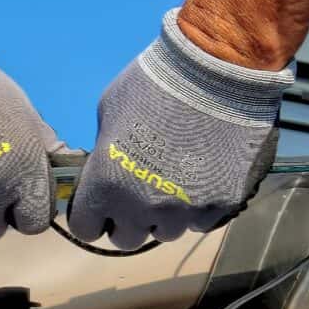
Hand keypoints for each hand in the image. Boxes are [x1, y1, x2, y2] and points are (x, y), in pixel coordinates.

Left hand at [68, 10, 290, 249]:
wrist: (217, 69)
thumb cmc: (154, 81)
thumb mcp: (110, 111)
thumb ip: (106, 151)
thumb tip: (110, 166)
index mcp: (107, 185)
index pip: (86, 228)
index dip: (93, 215)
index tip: (101, 204)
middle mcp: (143, 207)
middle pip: (127, 239)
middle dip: (127, 220)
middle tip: (138, 194)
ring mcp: (185, 210)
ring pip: (167, 232)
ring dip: (165, 215)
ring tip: (174, 183)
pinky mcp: (221, 205)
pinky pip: (202, 221)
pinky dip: (199, 207)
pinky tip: (202, 179)